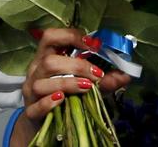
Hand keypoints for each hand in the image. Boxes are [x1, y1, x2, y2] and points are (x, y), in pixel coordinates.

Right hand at [11, 28, 130, 145]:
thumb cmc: (68, 93)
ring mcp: (30, 91)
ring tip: (87, 87)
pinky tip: (62, 100)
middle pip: (49, 61)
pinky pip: (36, 107)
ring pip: (42, 84)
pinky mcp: (30, 111)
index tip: (94, 45)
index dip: (71, 36)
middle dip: (76, 66)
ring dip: (68, 84)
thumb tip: (127, 75)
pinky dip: (49, 103)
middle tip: (97, 74)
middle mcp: (36, 71)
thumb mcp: (88, 81)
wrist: (46, 120)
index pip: (50, 36)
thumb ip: (107, 78)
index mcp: (47, 56)